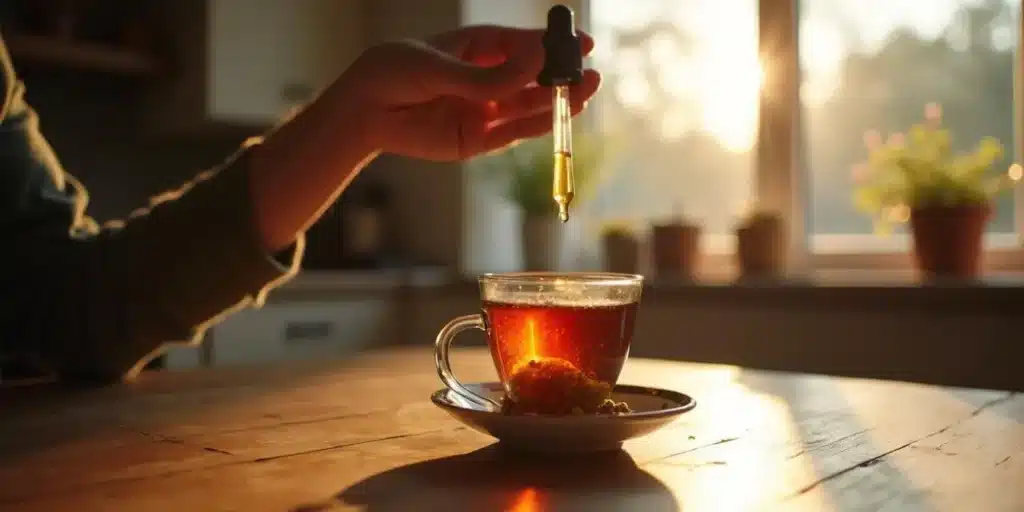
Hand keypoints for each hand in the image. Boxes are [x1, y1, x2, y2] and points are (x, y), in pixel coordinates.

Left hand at [329, 25, 601, 161]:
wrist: (364, 113)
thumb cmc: (394, 74)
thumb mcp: (440, 68)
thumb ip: (487, 76)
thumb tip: (536, 61)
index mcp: (477, 48)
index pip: (523, 45)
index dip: (552, 45)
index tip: (581, 43)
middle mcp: (486, 79)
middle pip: (533, 76)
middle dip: (561, 74)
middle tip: (589, 72)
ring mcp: (484, 109)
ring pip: (529, 105)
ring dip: (557, 100)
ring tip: (585, 91)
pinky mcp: (478, 139)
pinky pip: (515, 132)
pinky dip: (538, 125)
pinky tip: (560, 114)